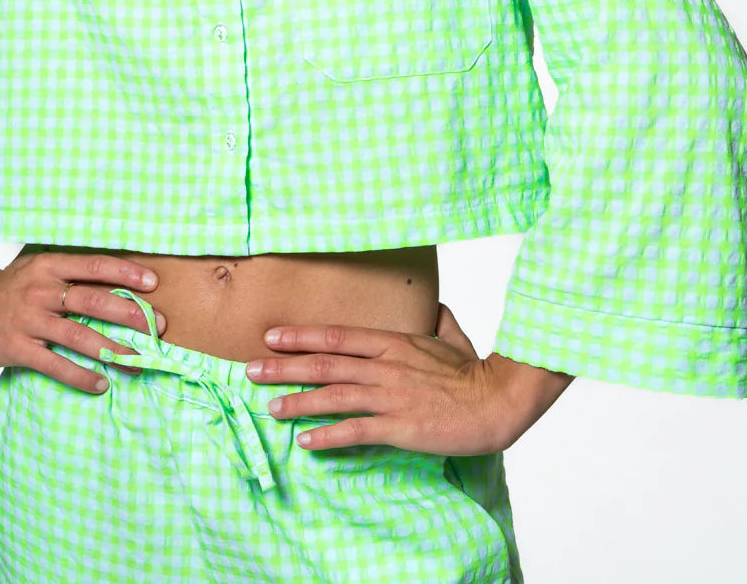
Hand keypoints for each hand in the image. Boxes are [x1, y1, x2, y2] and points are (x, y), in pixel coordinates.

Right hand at [0, 251, 165, 391]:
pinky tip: (100, 383)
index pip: (94, 267)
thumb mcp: (39, 267)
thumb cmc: (12, 287)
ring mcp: (30, 320)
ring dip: (112, 350)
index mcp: (50, 266)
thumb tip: (117, 280)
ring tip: (138, 362)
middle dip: (129, 315)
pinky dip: (80, 376)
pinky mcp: (19, 348)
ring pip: (78, 336)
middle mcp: (41, 291)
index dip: (125, 274)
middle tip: (156, 327)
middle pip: (93, 301)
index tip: (153, 284)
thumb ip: (71, 273)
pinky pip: (55, 364)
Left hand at [245, 302, 565, 456]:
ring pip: (333, 395)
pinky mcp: (400, 425)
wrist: (496, 401)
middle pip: (325, 362)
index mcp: (393, 341)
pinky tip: (306, 441)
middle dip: (283, 366)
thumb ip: (436, 320)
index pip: (336, 334)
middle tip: (250, 370)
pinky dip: (328, 435)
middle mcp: (385, 365)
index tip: (271, 336)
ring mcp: (390, 395)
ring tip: (270, 407)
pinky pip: (356, 430)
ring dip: (298, 402)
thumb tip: (433, 305)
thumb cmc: (473, 371)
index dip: (300, 335)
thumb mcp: (450, 335)